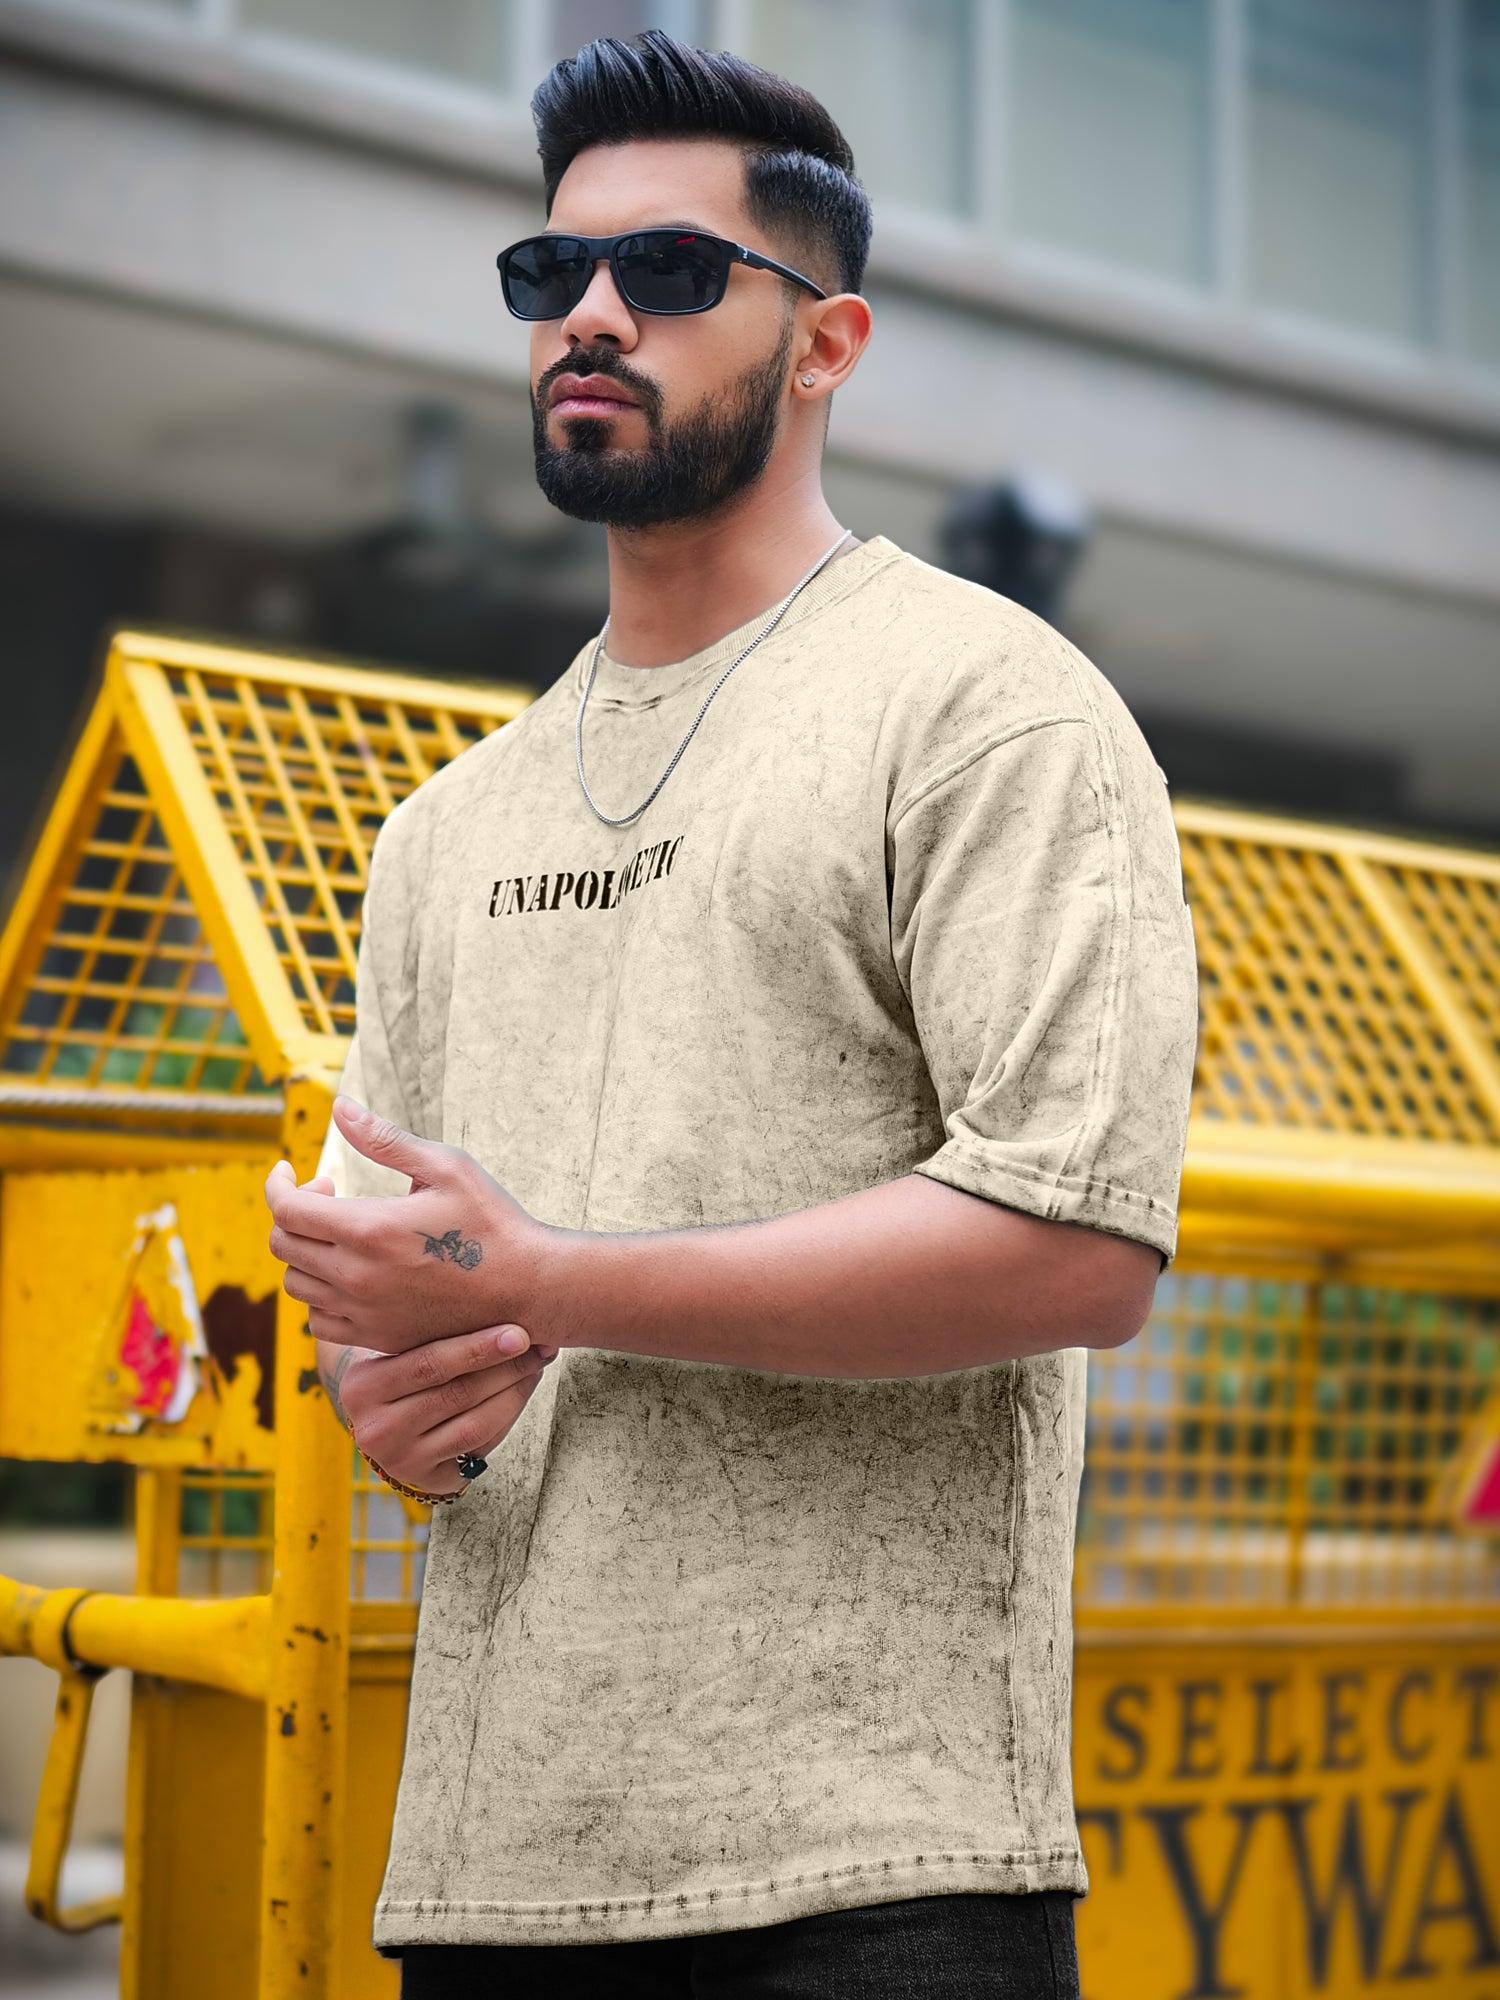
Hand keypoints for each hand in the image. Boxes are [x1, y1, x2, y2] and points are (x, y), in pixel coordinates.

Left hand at [265, 1097, 545, 1352]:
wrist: (531, 1289)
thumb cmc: (494, 1221)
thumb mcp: (447, 1166)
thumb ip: (385, 1139)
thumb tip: (340, 1108)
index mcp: (368, 1229)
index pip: (287, 1208)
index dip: (278, 1184)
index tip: (289, 1171)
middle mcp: (357, 1277)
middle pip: (283, 1245)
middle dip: (292, 1212)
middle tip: (328, 1194)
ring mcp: (365, 1313)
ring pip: (296, 1284)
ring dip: (305, 1253)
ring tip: (341, 1232)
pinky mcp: (379, 1337)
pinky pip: (320, 1320)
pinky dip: (321, 1293)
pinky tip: (351, 1273)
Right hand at [323, 1324, 557, 1496]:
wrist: (382, 1424)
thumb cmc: (400, 1371)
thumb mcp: (397, 1350)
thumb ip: (433, 1332)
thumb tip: (506, 1311)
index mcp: (362, 1387)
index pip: (429, 1364)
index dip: (478, 1348)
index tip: (519, 1332)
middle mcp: (377, 1429)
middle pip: (457, 1394)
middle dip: (508, 1368)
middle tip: (541, 1345)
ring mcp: (402, 1459)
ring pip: (475, 1424)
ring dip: (515, 1392)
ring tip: (537, 1365)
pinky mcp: (428, 1478)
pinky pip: (480, 1446)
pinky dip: (508, 1415)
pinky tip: (521, 1391)